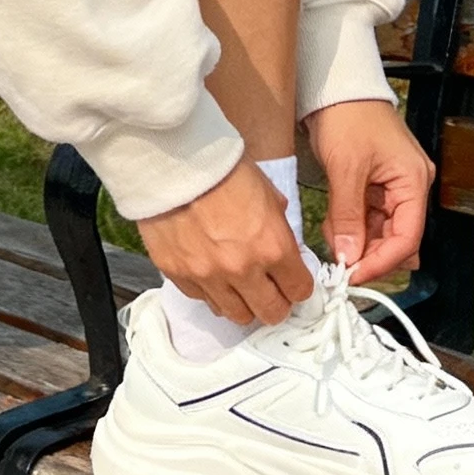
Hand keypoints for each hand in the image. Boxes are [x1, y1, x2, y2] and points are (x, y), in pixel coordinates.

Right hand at [141, 157, 313, 325]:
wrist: (173, 159)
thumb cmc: (223, 169)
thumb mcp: (267, 192)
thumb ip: (278, 227)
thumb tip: (282, 246)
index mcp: (272, 246)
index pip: (300, 291)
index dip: (299, 287)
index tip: (293, 281)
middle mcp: (242, 269)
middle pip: (271, 313)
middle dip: (276, 303)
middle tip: (271, 290)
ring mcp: (207, 276)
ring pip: (235, 314)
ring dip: (243, 303)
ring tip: (240, 286)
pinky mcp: (178, 274)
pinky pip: (202, 299)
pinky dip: (211, 291)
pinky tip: (211, 272)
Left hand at [305, 99, 432, 285]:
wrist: (335, 88)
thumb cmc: (348, 116)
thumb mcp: (346, 168)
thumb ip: (348, 215)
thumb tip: (349, 255)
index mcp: (414, 181)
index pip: (408, 237)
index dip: (382, 261)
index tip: (354, 274)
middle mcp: (410, 188)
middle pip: (397, 239)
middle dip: (368, 252)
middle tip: (339, 261)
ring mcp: (393, 189)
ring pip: (380, 232)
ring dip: (355, 241)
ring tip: (331, 234)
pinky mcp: (375, 188)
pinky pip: (367, 219)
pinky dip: (349, 227)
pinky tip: (332, 223)